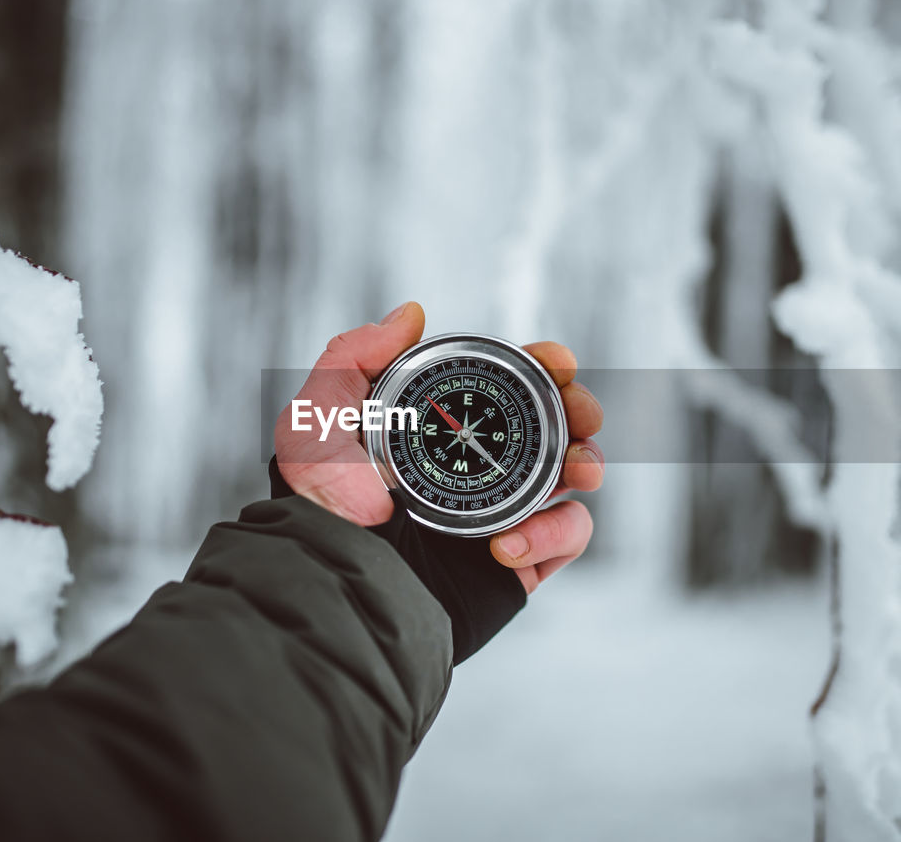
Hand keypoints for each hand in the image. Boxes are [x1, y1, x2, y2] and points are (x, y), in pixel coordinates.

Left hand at [274, 301, 603, 593]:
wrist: (334, 586)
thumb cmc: (317, 509)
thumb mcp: (314, 422)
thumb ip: (352, 357)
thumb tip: (411, 314)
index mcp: (439, 433)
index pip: (506, 389)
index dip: (541, 368)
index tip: (555, 361)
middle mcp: (475, 472)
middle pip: (553, 428)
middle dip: (579, 411)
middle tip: (581, 414)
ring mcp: (499, 518)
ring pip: (572, 482)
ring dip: (586, 465)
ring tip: (578, 472)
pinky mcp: (515, 567)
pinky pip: (564, 541)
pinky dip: (553, 534)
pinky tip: (506, 545)